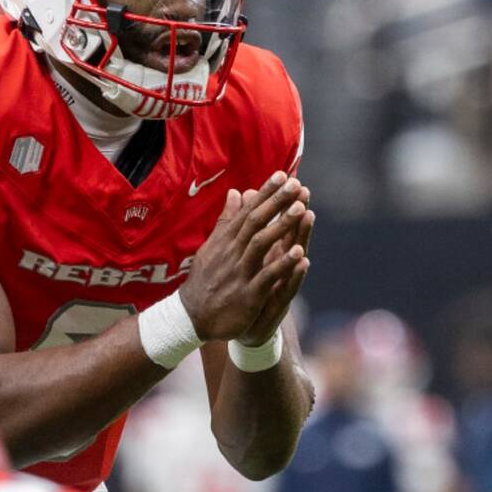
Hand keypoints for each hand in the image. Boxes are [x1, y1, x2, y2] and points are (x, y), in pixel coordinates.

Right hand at [177, 172, 310, 341]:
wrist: (191, 317)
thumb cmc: (205, 279)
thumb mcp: (213, 246)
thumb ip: (227, 220)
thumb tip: (235, 192)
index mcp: (226, 240)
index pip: (248, 210)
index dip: (265, 193)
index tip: (283, 175)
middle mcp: (232, 252)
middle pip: (255, 222)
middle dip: (276, 202)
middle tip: (295, 184)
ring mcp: (239, 273)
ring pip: (261, 244)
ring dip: (281, 226)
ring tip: (301, 209)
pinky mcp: (247, 295)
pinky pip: (266, 277)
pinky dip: (282, 265)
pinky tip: (299, 254)